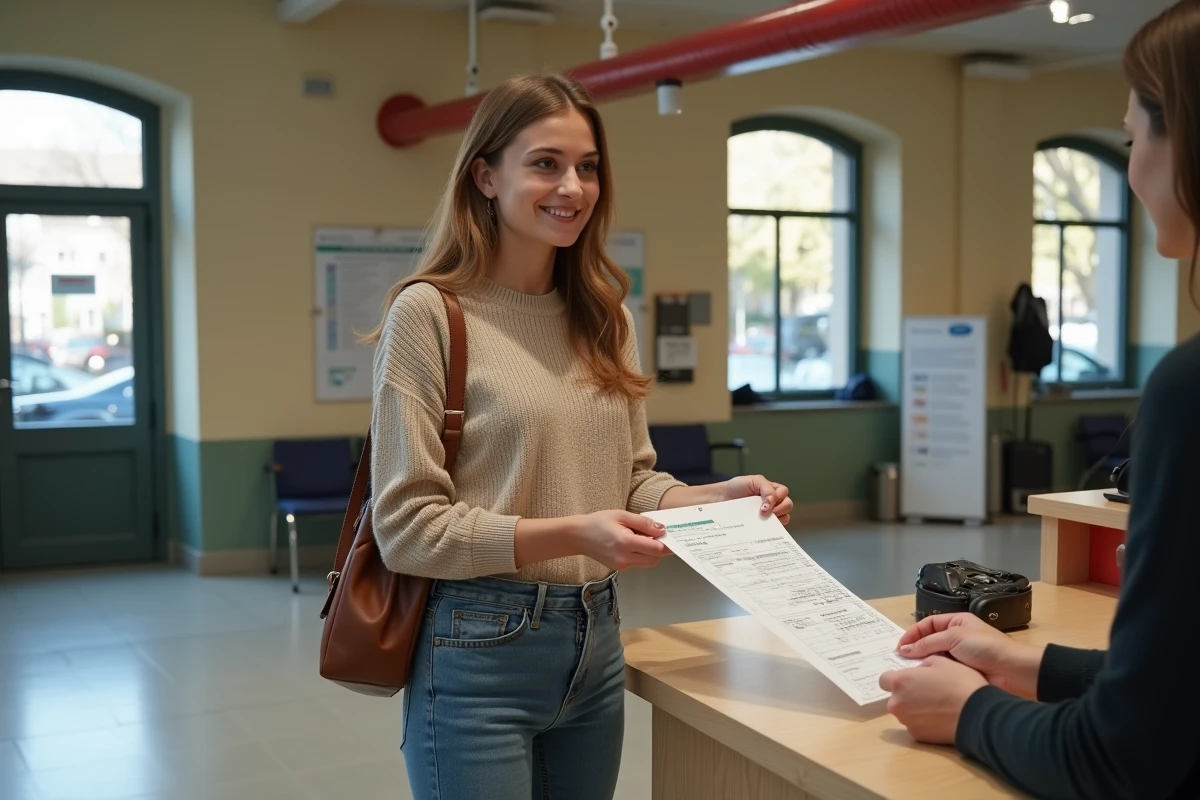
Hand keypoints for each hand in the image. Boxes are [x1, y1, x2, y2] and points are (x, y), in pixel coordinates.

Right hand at [573, 510, 669, 571]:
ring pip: (648, 562)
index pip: (656, 549)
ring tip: (639, 537)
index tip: (670, 535)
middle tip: (652, 534)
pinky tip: (631, 543)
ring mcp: (622, 565)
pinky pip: (638, 563)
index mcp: (625, 543)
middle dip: (659, 548)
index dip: (666, 543)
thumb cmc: (598, 522)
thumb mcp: (622, 515)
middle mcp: (624, 558)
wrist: (578, 536)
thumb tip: (662, 529)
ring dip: (650, 552)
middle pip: (655, 558)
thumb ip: (644, 523)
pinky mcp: (620, 568)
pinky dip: (641, 554)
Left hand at [719, 475, 792, 524]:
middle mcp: (774, 501)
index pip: (784, 492)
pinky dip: (772, 528)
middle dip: (779, 508)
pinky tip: (764, 527)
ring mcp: (770, 513)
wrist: (722, 498)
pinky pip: (775, 528)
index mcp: (772, 489)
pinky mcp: (765, 524)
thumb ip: (766, 488)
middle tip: (764, 512)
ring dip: (777, 519)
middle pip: (788, 505)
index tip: (764, 505)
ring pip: (785, 517)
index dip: (777, 498)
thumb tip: (771, 503)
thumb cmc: (737, 487)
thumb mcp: (754, 481)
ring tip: (763, 519)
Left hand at [879, 656, 986, 744]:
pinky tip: (940, 718)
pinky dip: (924, 722)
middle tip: (927, 692)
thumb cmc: (960, 683)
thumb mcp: (942, 662)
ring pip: (905, 712)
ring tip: (937, 706)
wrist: (977, 714)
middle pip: (895, 698)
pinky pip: (915, 725)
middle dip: (906, 695)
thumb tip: (917, 671)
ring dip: (914, 709)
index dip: (896, 679)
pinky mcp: (917, 736)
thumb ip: (922, 664)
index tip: (909, 680)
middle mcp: (897, 703)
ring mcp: (906, 721)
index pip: (883, 680)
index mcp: (900, 682)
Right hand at [896, 613, 1044, 699]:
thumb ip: (928, 643)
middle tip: (901, 660)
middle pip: (930, 641)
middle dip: (916, 649)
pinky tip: (925, 680)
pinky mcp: (963, 673)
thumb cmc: (987, 648)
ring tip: (910, 671)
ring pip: (935, 658)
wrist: (1013, 671)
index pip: (928, 624)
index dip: (913, 633)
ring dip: (924, 663)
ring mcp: (960, 656)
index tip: (900, 646)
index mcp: (957, 622)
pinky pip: (944, 672)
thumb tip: (905, 650)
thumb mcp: (954, 637)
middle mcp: (958, 637)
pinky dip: (934, 674)